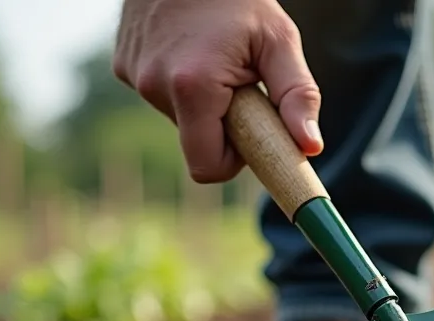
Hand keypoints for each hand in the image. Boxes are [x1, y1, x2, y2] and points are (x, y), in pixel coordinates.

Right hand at [112, 0, 323, 182]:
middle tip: (243, 82)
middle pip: (198, 141)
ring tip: (217, 56)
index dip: (237, 159)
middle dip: (225, 124)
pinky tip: (193, 47)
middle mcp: (154, 85)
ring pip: (181, 118)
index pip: (209, 167)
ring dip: (205, 101)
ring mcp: (134, 75)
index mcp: (192, 87)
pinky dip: (182, 84)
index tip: (255, 134)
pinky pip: (162, 95)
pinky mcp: (123, 65)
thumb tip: (309, 148)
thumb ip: (297, 97)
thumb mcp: (279, 42)